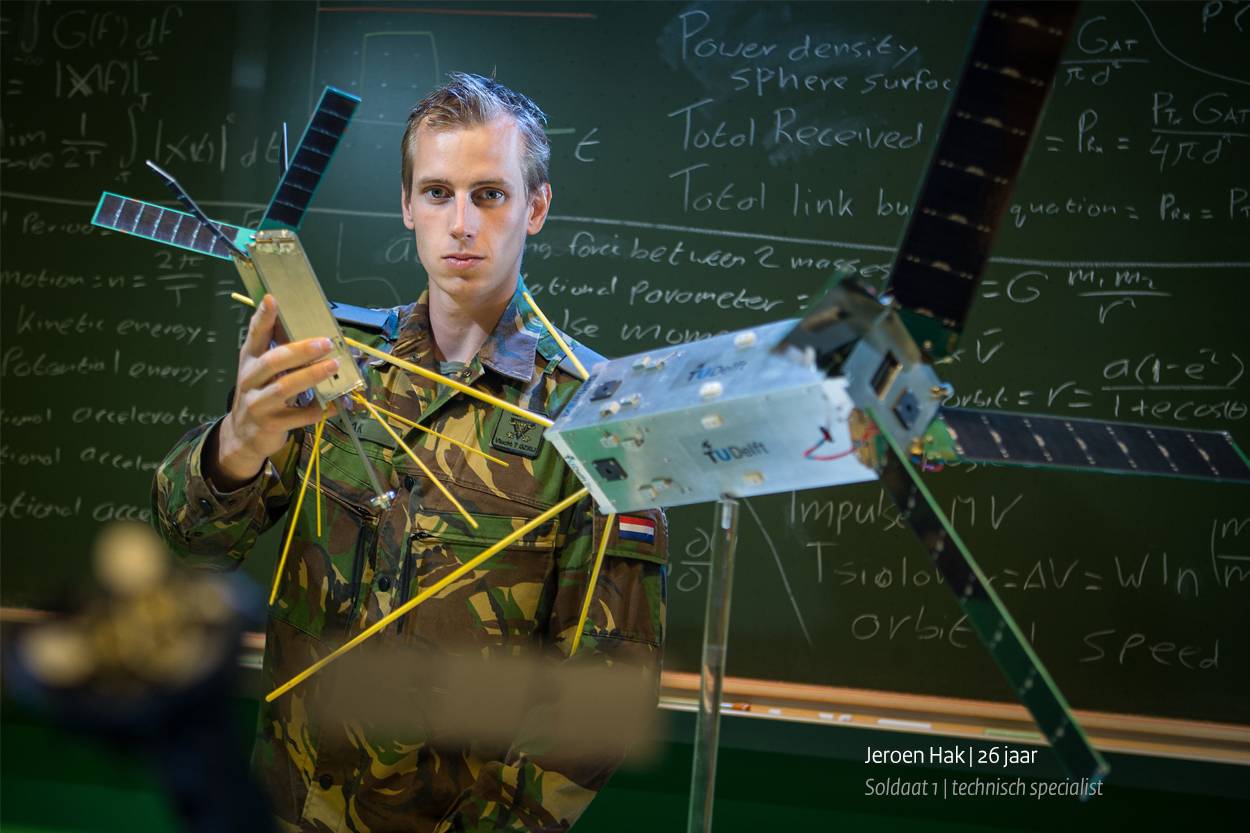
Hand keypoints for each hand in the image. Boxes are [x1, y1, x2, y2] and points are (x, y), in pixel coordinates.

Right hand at [208, 295, 339, 489]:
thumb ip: (279, 353)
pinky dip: (320, 409)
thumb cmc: (260, 395)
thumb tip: (313, 334)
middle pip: (273, 361)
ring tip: (333, 366)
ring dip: (312, 375)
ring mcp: (258, 404)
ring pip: (285, 387)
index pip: (254, 336)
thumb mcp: (261, 372)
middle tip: (325, 343)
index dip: (263, 318)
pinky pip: (300, 416)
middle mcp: (249, 380)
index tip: (272, 299)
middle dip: (300, 350)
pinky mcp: (270, 425)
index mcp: (248, 361)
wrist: (243, 435)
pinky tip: (336, 403)